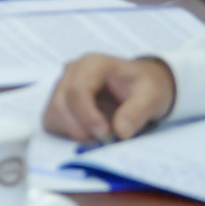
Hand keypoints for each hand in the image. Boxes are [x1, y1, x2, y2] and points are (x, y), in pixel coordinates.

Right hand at [46, 54, 175, 143]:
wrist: (141, 84)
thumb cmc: (145, 86)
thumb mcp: (152, 96)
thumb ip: (136, 112)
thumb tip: (120, 132)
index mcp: (93, 64)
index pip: (77, 89)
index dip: (87, 115)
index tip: (105, 134)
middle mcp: (72, 72)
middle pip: (61, 103)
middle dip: (80, 128)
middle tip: (105, 141)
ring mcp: (63, 86)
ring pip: (53, 113)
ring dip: (73, 131)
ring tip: (98, 138)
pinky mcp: (60, 102)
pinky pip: (52, 120)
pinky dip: (67, 132)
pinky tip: (88, 134)